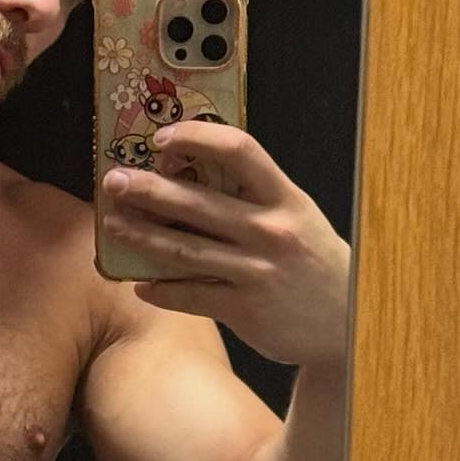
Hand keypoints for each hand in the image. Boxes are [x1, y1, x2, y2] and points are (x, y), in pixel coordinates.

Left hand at [100, 121, 350, 368]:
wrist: (347, 322)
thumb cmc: (311, 261)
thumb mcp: (297, 216)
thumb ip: (254, 197)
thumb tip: (188, 176)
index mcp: (285, 198)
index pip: (239, 151)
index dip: (196, 138)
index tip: (163, 138)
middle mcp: (271, 230)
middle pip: (198, 202)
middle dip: (148, 190)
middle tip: (114, 182)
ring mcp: (257, 271)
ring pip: (185, 249)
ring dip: (142, 236)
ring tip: (112, 226)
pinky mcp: (246, 310)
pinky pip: (191, 296)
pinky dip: (162, 290)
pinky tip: (139, 284)